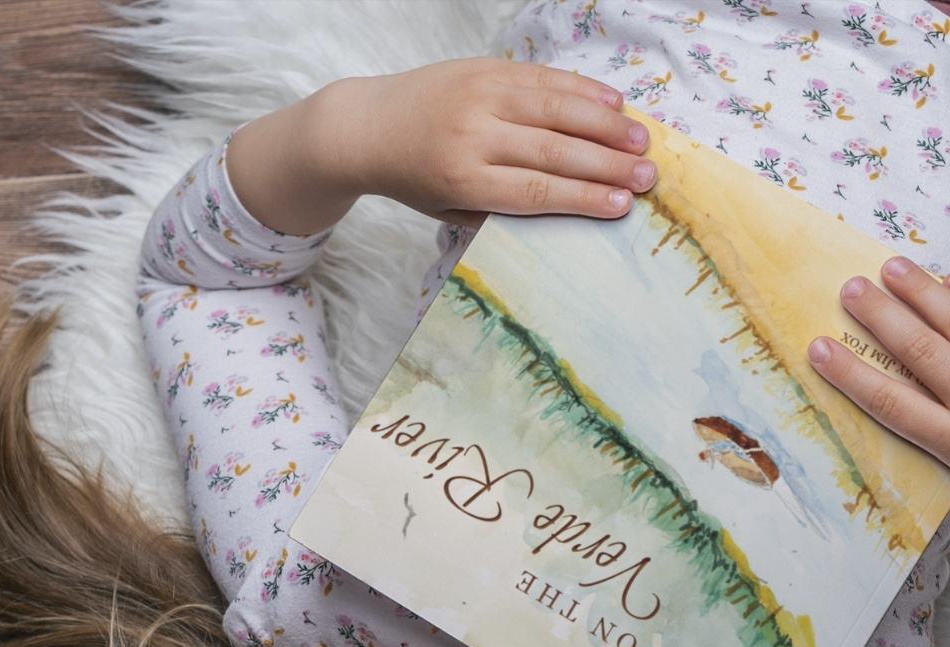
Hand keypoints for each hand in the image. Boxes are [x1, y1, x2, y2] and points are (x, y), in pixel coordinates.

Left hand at [225, 58, 654, 235]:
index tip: (621, 207)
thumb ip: (498, 212)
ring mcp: (480, 94)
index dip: (581, 199)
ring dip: (604, 125)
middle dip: (605, 166)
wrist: (366, 126)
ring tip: (641, 142)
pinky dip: (580, 89)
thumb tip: (563, 212)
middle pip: (552, 151)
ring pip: (554, 108)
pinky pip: (541, 77)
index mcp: (462, 179)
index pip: (534, 191)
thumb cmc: (413, 180)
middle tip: (648, 178)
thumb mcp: (447, 211)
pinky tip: (613, 104)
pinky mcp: (485, 67)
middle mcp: (472, 134)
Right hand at [808, 257, 949, 466]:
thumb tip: (895, 406)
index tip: (818, 350)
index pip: (893, 405)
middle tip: (851, 289)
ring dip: (923, 293)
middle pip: (921, 351)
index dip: (852, 376)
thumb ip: (935, 442)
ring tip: (893, 268)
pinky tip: (946, 280)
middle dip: (882, 318)